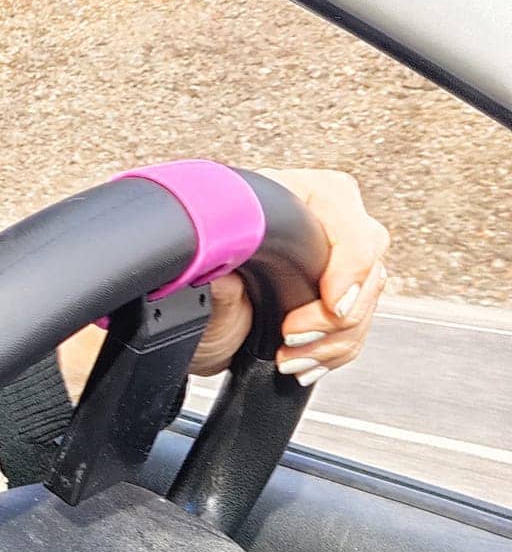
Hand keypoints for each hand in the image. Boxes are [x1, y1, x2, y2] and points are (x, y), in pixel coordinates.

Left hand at [188, 167, 389, 379]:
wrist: (183, 322)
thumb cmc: (185, 287)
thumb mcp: (195, 282)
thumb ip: (215, 273)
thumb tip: (223, 268)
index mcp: (282, 192)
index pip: (344, 213)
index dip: (349, 263)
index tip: (334, 304)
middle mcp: (310, 217)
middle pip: (367, 262)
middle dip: (336, 314)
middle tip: (293, 334)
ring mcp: (326, 255)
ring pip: (367, 299)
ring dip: (334, 339)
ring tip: (289, 354)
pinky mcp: (331, 291)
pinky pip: (358, 323)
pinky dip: (334, 350)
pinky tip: (304, 359)